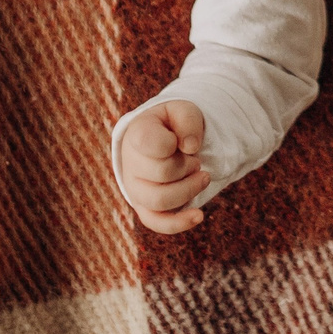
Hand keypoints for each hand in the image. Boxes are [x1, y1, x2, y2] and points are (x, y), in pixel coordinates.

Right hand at [120, 99, 211, 233]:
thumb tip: (191, 147)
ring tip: (203, 176)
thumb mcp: (183, 110)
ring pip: (161, 200)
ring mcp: (135, 189)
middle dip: (188, 165)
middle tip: (195, 158)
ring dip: (190, 189)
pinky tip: (198, 216)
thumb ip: (188, 121)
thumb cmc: (172, 124)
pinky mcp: (144, 208)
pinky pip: (156, 222)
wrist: (163, 140)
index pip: (153, 144)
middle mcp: (129, 164)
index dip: (174, 142)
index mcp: (136, 134)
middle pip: (163, 173)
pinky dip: (178, 223)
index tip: (180, 139)